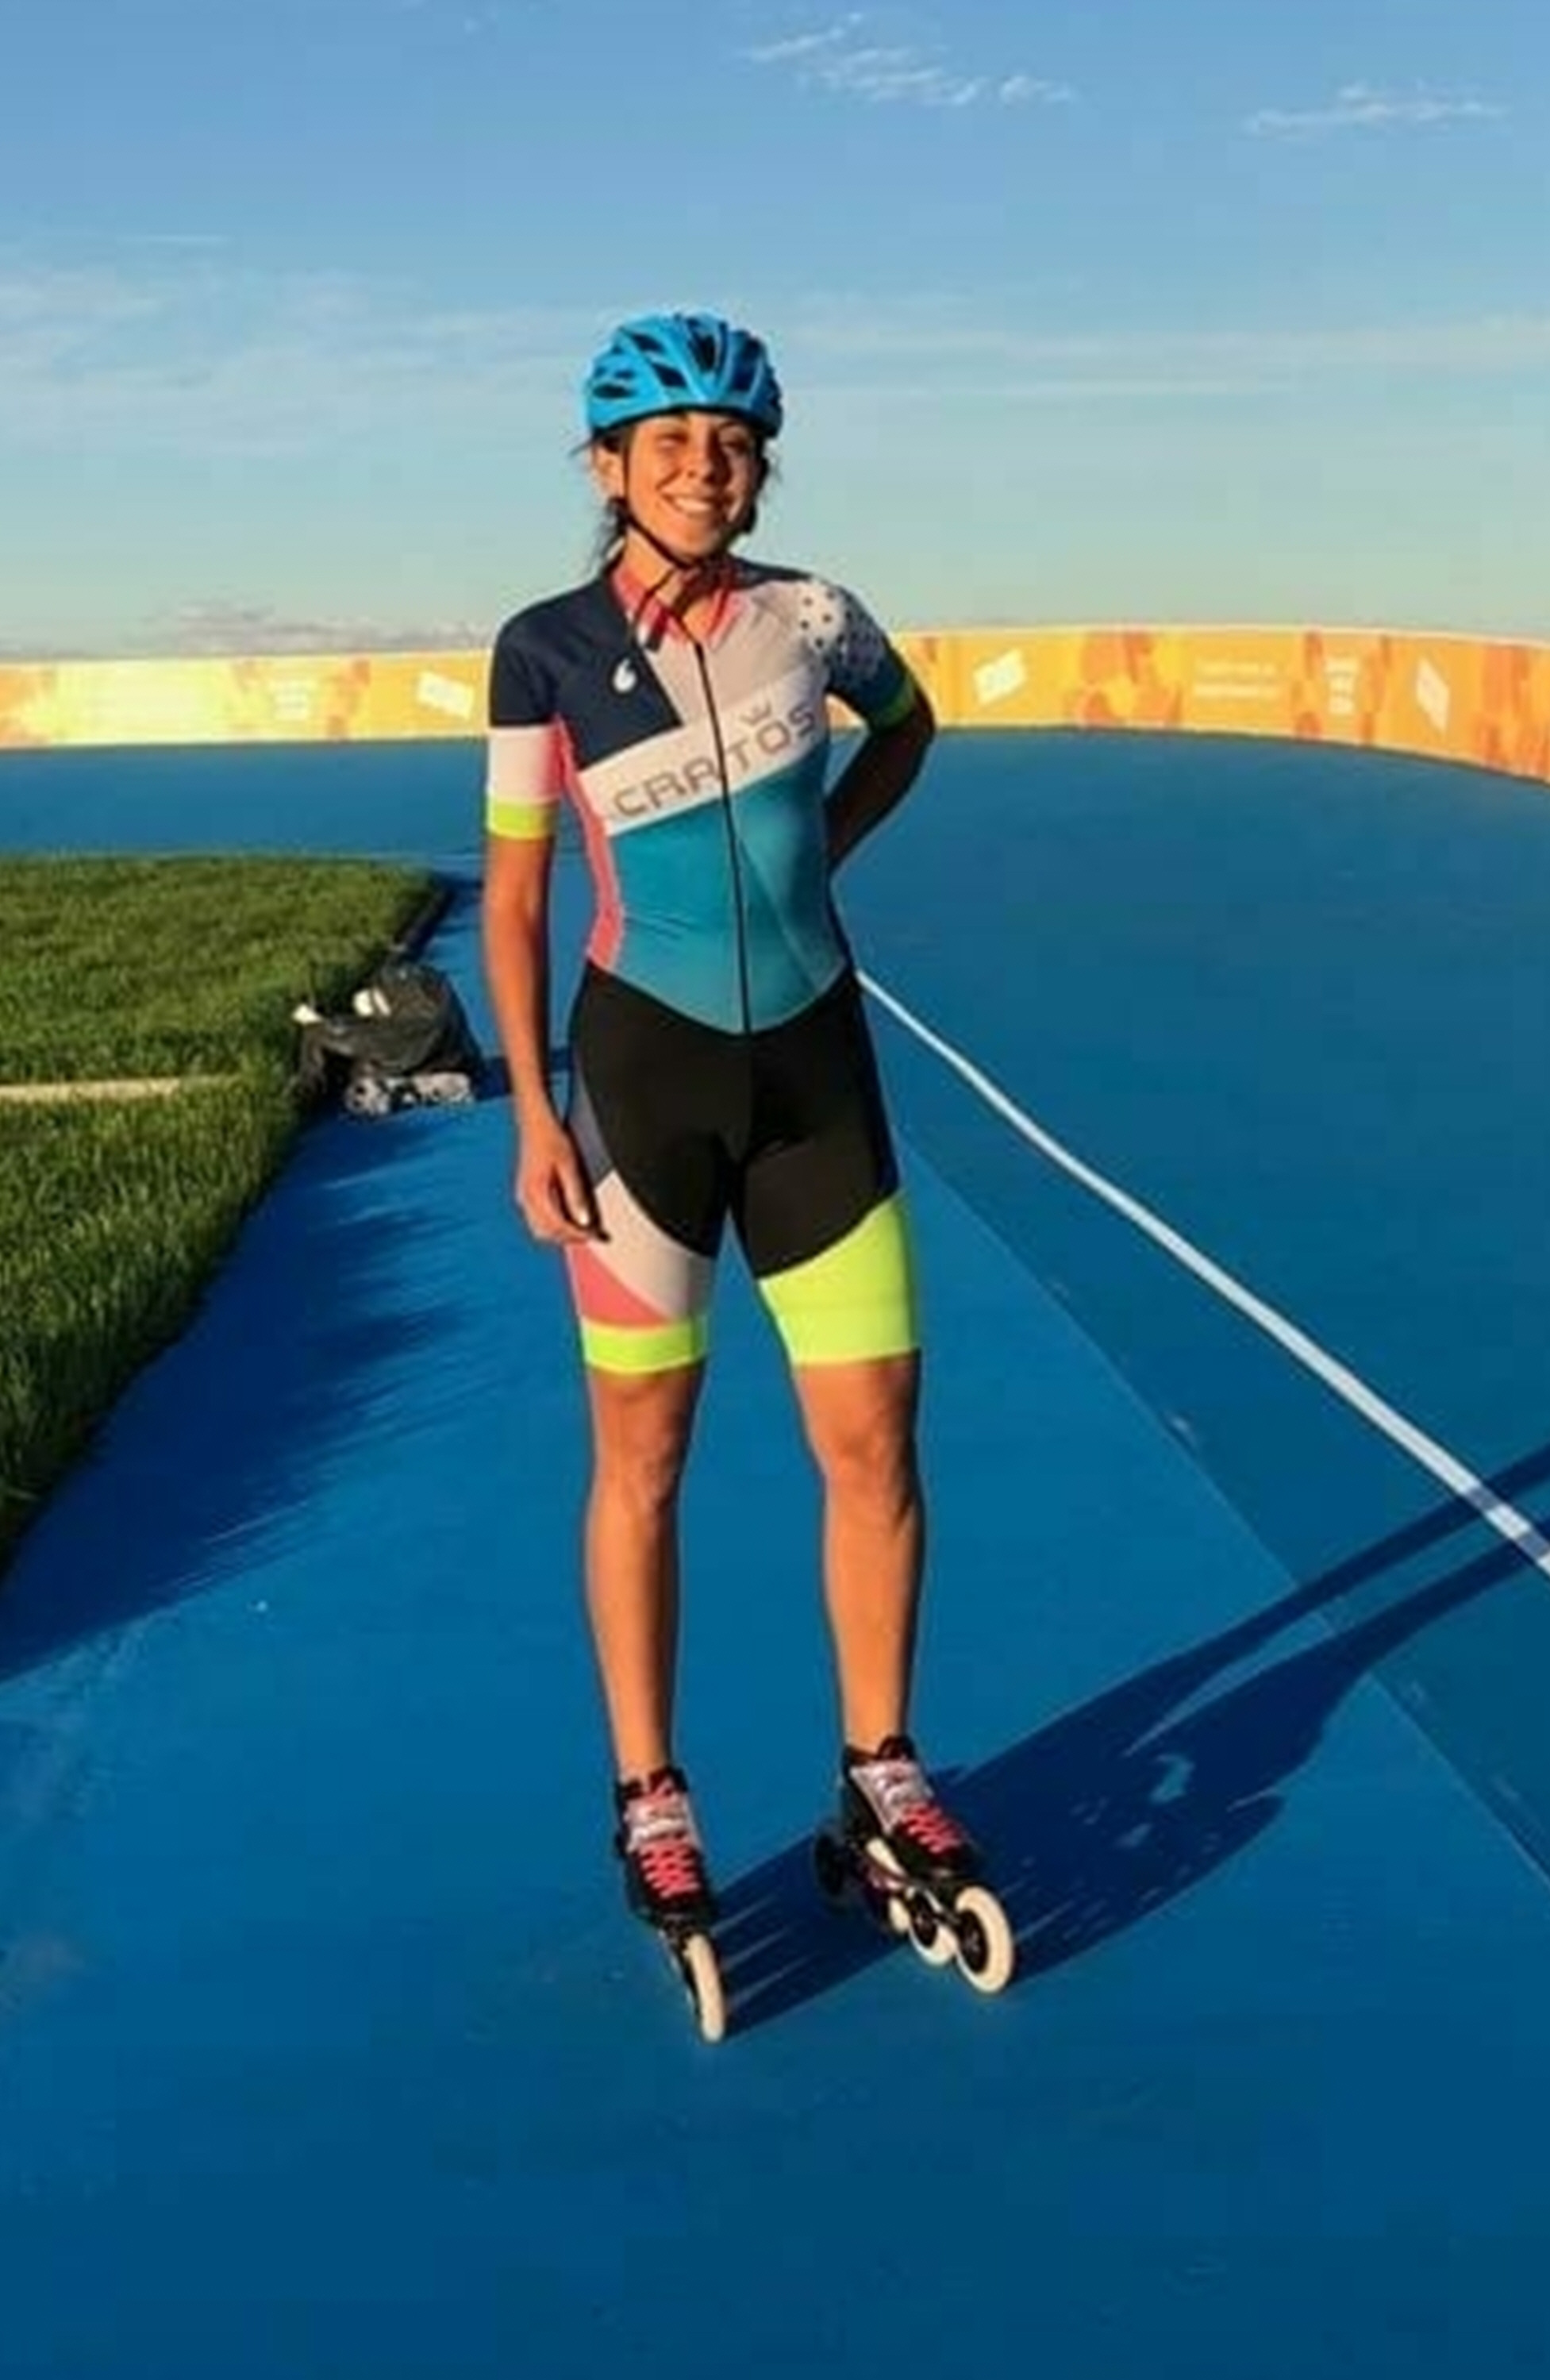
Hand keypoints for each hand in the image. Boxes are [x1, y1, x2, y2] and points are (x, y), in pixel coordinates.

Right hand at [514, 1109, 601, 1243]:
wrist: (534, 1123)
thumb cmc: (552, 1139)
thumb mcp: (569, 1165)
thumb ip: (575, 1195)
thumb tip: (583, 1221)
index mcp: (536, 1193)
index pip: (557, 1226)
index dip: (578, 1235)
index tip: (596, 1235)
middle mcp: (525, 1199)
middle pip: (546, 1233)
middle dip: (570, 1238)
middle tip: (593, 1235)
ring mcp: (523, 1197)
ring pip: (540, 1229)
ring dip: (561, 1234)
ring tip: (583, 1230)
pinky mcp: (525, 1194)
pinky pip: (537, 1219)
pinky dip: (553, 1225)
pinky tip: (569, 1218)